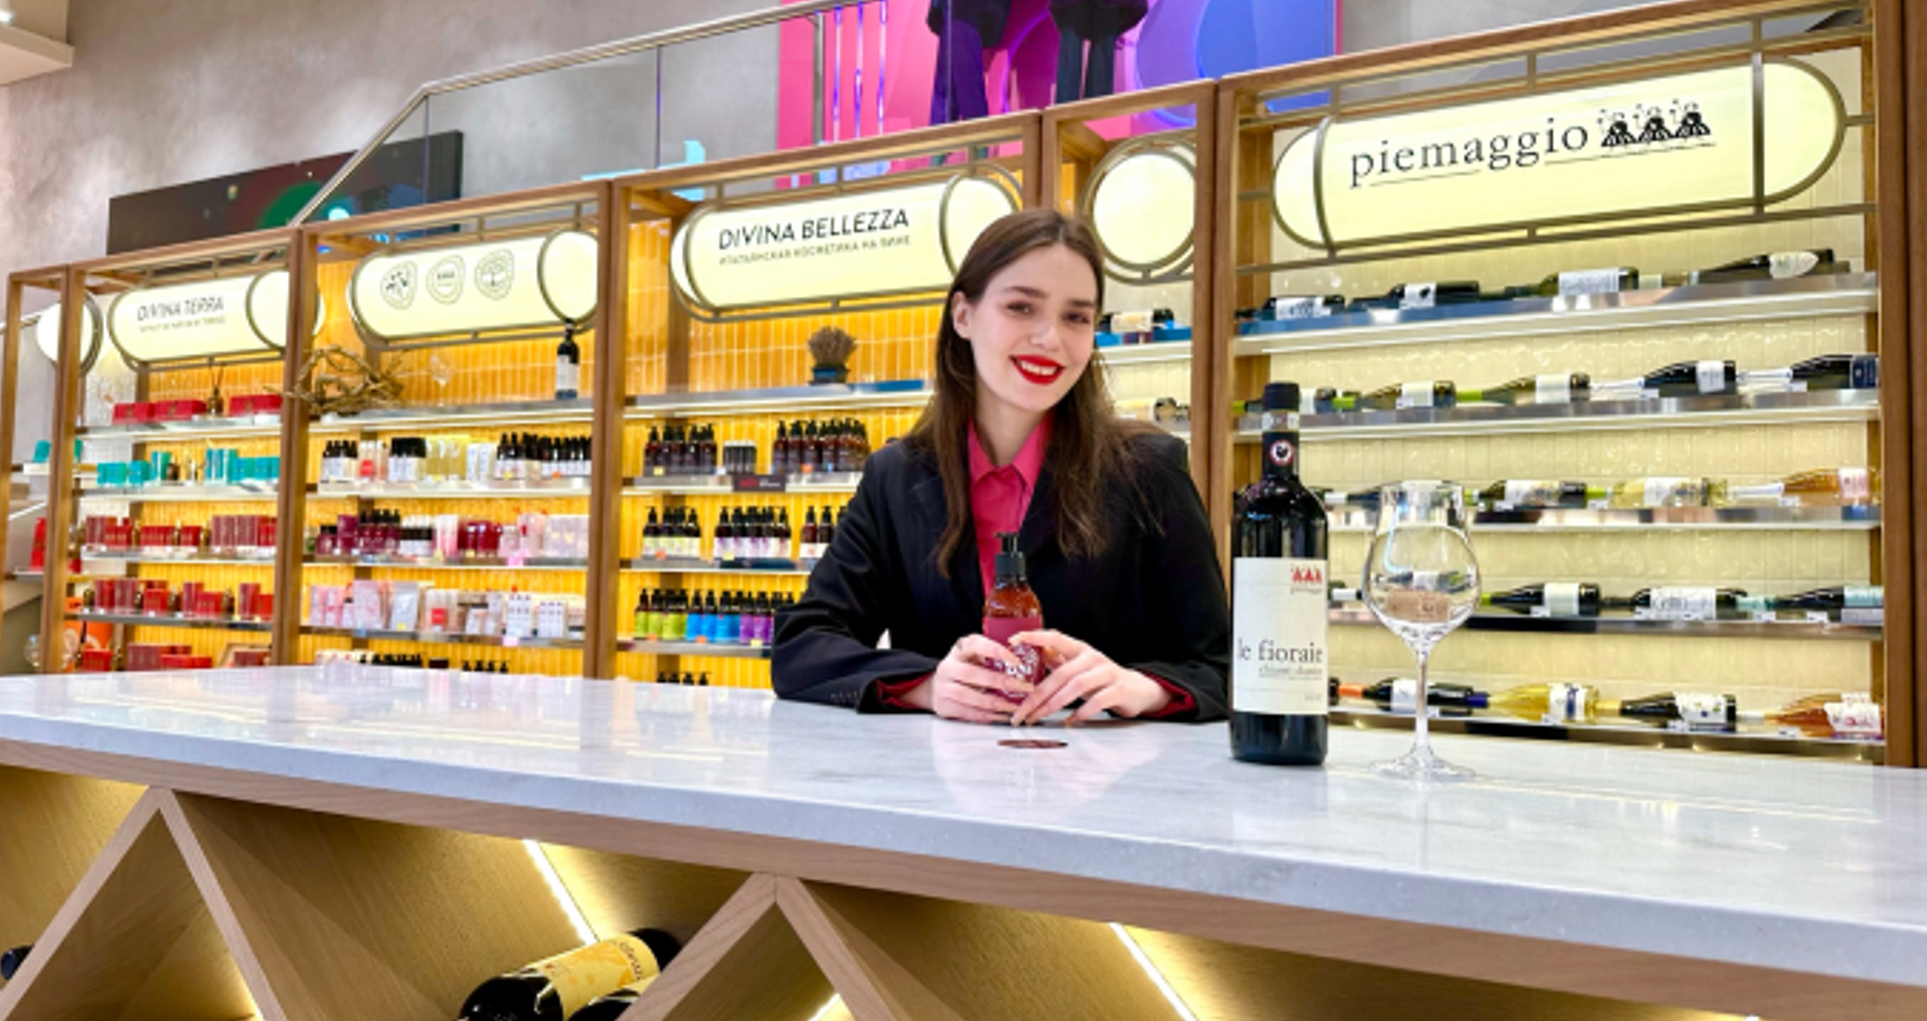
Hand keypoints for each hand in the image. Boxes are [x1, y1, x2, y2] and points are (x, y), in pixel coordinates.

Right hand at [900, 635, 1034, 724]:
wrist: (939, 685)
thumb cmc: (965, 667)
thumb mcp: (975, 656)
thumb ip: (993, 657)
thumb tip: (1028, 659)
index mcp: (959, 649)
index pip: (975, 644)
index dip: (995, 651)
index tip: (1015, 660)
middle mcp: (948, 667)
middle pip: (972, 674)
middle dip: (1000, 682)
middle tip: (1023, 687)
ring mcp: (944, 687)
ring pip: (968, 696)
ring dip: (994, 703)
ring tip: (1014, 706)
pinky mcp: (944, 705)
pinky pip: (968, 712)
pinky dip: (987, 716)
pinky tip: (1002, 715)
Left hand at [1006, 630, 1171, 725]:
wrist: (1136, 689)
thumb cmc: (1100, 680)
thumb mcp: (1077, 668)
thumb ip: (1056, 663)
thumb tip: (1028, 661)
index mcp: (1079, 649)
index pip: (1055, 637)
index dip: (1035, 637)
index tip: (1013, 640)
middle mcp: (1092, 657)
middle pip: (1060, 673)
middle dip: (1037, 694)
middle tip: (1021, 711)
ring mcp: (1106, 672)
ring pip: (1076, 686)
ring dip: (1054, 704)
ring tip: (1039, 717)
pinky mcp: (1117, 690)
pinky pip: (1096, 701)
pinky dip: (1080, 713)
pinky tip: (1069, 722)